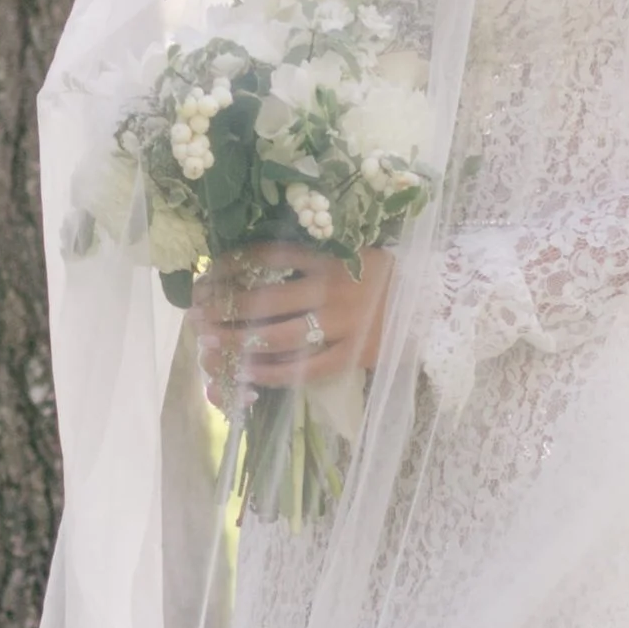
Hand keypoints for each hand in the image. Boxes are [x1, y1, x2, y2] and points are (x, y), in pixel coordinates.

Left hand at [193, 246, 390, 403]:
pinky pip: (307, 368)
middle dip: (225, 308)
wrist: (432, 302)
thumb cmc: (382, 275)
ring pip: (281, 337)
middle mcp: (332, 289)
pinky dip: (275, 373)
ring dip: (240, 342)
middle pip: (266, 300)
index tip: (206, 274)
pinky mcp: (353, 354)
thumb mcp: (348, 253)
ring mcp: (342, 325)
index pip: (269, 257)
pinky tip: (249, 374)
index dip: (232, 266)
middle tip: (196, 316)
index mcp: (329, 258)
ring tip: (212, 345)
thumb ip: (307, 258)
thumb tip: (248, 262)